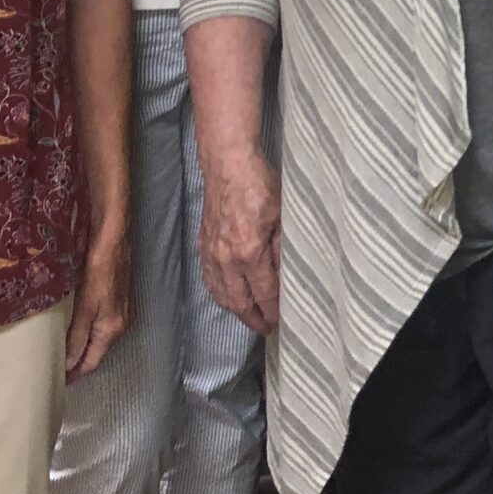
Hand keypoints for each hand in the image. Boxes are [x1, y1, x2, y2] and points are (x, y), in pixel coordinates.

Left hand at [64, 232, 131, 378]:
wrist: (115, 238)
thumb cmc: (100, 269)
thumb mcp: (86, 304)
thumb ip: (77, 335)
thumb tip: (67, 364)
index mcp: (112, 329)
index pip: (91, 363)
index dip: (73, 374)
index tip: (53, 382)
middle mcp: (119, 324)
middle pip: (95, 352)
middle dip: (76, 361)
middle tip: (50, 366)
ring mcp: (119, 311)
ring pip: (97, 338)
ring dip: (80, 346)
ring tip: (58, 348)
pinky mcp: (115, 298)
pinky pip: (98, 324)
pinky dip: (85, 331)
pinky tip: (71, 326)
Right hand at [200, 149, 282, 333]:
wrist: (228, 165)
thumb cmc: (258, 184)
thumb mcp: (283, 215)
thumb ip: (283, 247)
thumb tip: (288, 274)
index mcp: (250, 252)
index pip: (264, 293)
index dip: (273, 310)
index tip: (281, 321)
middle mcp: (227, 259)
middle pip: (240, 301)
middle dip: (254, 318)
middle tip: (266, 328)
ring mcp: (212, 253)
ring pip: (222, 294)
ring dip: (236, 310)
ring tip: (249, 318)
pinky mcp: (204, 245)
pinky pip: (210, 280)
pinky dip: (219, 294)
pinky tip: (227, 297)